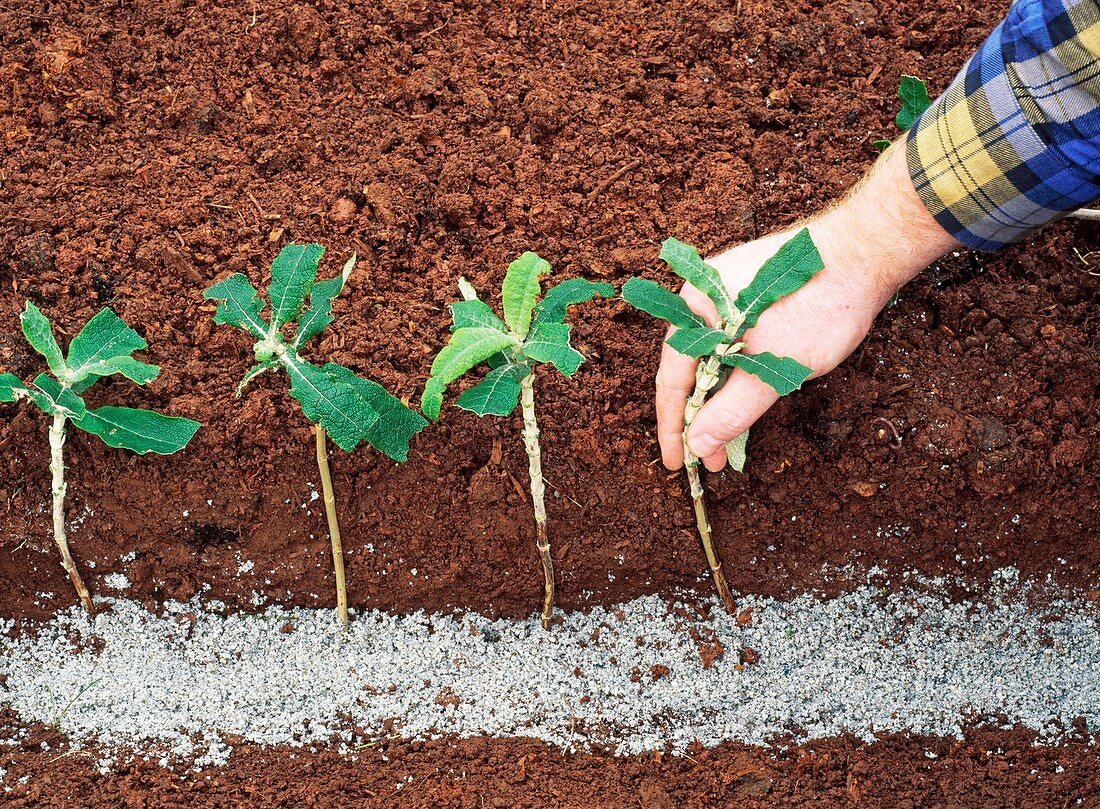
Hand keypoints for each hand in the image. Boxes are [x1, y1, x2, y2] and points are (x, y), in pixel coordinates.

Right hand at [655, 142, 959, 471]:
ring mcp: (726, 291)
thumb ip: (730, 412)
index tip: (679, 464)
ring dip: (720, 397)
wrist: (866, 252)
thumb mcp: (771, 370)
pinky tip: (747, 393)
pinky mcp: (751, 291)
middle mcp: (702, 297)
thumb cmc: (818, 306)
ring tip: (730, 433)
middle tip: (711, 458)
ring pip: (713, 356)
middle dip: (699, 417)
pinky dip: (736, 371)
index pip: (672, 380)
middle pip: (689, 369)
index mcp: (694, 309)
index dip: (674, 427)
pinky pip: (731, 339)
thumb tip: (699, 446)